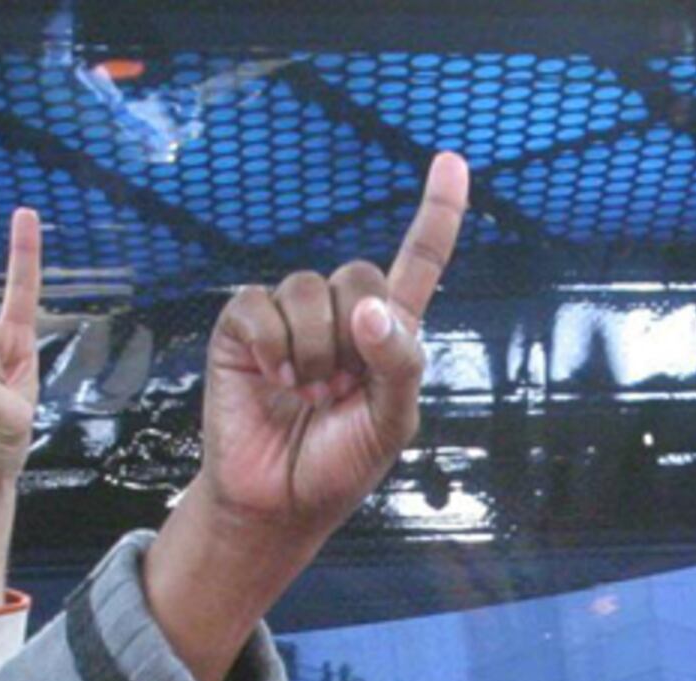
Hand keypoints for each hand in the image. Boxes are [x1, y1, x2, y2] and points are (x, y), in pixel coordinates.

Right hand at [142, 153, 465, 680]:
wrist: (278, 502)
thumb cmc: (338, 464)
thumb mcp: (391, 421)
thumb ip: (398, 361)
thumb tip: (368, 309)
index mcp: (386, 333)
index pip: (418, 262)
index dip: (437, 213)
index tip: (451, 162)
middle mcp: (338, 314)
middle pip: (358, 274)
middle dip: (354, 336)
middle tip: (339, 391)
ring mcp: (288, 317)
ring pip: (308, 289)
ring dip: (312, 350)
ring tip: (306, 394)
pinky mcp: (244, 328)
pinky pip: (261, 304)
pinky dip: (273, 346)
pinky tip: (273, 380)